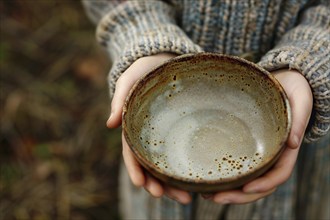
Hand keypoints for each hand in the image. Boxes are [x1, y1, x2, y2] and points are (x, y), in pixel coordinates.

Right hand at [107, 53, 191, 203]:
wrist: (164, 61)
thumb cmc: (144, 70)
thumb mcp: (130, 80)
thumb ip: (120, 99)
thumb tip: (109, 124)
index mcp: (134, 126)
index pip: (132, 152)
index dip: (136, 169)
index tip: (141, 185)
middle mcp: (149, 136)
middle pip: (152, 166)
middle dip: (160, 185)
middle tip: (178, 199)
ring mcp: (165, 135)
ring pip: (168, 165)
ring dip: (175, 184)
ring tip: (190, 199)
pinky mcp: (180, 130)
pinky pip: (182, 152)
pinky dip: (187, 168)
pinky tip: (198, 180)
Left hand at [207, 69, 312, 203]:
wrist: (283, 82)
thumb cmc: (292, 90)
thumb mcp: (300, 100)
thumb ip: (299, 119)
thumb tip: (293, 143)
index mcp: (286, 148)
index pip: (279, 174)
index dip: (264, 183)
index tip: (246, 188)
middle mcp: (272, 155)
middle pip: (259, 184)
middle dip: (238, 195)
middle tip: (214, 198)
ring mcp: (258, 153)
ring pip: (246, 179)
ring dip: (228, 191)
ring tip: (206, 194)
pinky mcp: (246, 146)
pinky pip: (237, 165)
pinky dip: (225, 176)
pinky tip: (208, 178)